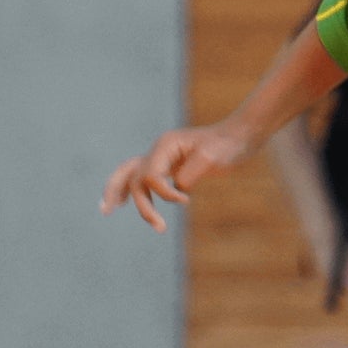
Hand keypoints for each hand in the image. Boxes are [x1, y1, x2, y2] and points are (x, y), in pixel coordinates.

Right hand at [101, 122, 253, 231]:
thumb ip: (189, 174)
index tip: (185, 200)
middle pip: (130, 173)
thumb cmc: (227, 146)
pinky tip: (123, 202)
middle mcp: (159, 150)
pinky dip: (132, 191)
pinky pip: (144, 179)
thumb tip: (177, 189)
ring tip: (108, 210)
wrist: (240, 136)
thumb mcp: (211, 158)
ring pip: (132, 175)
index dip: (164, 193)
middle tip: (107, 211)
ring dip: (123, 194)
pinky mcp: (170, 167)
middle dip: (116, 191)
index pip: (151, 175)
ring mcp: (163, 158)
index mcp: (166, 145)